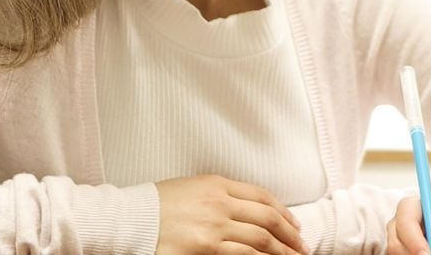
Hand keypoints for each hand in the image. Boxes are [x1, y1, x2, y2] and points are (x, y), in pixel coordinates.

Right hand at [155, 174, 307, 253]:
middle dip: (289, 234)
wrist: (128, 220)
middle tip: (302, 246)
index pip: (261, 196)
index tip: (294, 224)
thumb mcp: (190, 188)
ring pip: (260, 240)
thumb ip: (219, 194)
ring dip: (281, 252)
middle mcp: (219, 203)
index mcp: (216, 184)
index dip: (283, 211)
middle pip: (267, 218)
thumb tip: (248, 210)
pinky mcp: (205, 249)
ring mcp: (213, 227)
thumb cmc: (154, 205)